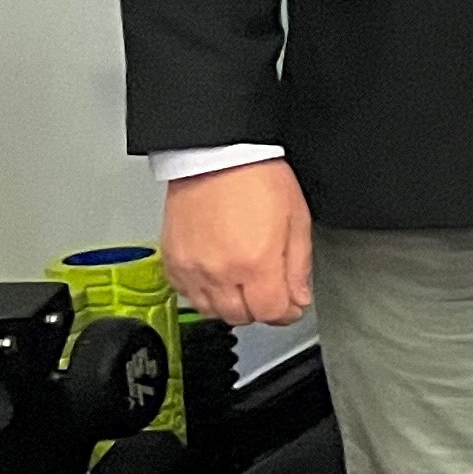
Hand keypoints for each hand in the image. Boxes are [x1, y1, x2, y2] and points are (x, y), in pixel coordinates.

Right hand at [160, 159, 312, 324]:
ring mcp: (193, 268)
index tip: (292, 305)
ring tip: (244, 284)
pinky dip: (205, 294)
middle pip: (241, 317)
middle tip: (270, 292)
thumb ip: (299, 266)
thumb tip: (299, 298)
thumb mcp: (297, 220)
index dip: (287, 312)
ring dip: (232, 305)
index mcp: (256, 262)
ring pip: (212, 312)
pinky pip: (188, 295)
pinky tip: (219, 278)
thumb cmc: (257, 178)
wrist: (217, 156)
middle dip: (261, 309)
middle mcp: (220, 271)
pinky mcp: (173, 261)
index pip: (271, 313)